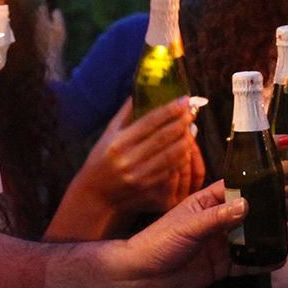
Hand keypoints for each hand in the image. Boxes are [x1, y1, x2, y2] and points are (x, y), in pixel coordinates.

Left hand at [38, 7, 67, 80]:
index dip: (46, 7)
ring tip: (51, 25)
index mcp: (41, 20)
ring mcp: (35, 33)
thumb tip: (55, 10)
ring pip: (38, 24)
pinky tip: (49, 35)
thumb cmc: (55, 39)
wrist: (49, 55)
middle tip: (51, 15)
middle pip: (38, 16)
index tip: (50, 7)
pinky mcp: (36, 40)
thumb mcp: (59, 26)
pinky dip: (43, 31)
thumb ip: (57, 16)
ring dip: (43, 23)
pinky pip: (39, 32)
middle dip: (43, 14)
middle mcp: (36, 25)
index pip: (41, 9)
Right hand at [72, 97, 200, 216]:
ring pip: (171, 155)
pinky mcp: (147, 188)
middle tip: (192, 112)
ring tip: (192, 128)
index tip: (184, 100)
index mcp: (119, 142)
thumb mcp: (108, 135)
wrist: (94, 196)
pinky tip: (187, 148)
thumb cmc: (100, 160)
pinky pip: (170, 170)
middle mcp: (129, 159)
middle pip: (163, 137)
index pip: (149, 122)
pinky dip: (181, 158)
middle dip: (181, 122)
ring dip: (186, 140)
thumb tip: (139, 91)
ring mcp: (139, 175)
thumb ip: (124, 114)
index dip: (169, 110)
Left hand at [116, 181, 287, 287]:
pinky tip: (279, 260)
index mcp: (209, 201)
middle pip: (254, 209)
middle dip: (277, 204)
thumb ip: (219, 217)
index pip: (243, 184)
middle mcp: (219, 219)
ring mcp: (222, 243)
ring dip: (272, 233)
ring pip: (254, 236)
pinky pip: (247, 262)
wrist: (142, 276)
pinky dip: (263, 261)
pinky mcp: (222, 266)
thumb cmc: (159, 242)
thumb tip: (249, 206)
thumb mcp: (189, 225)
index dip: (265, 177)